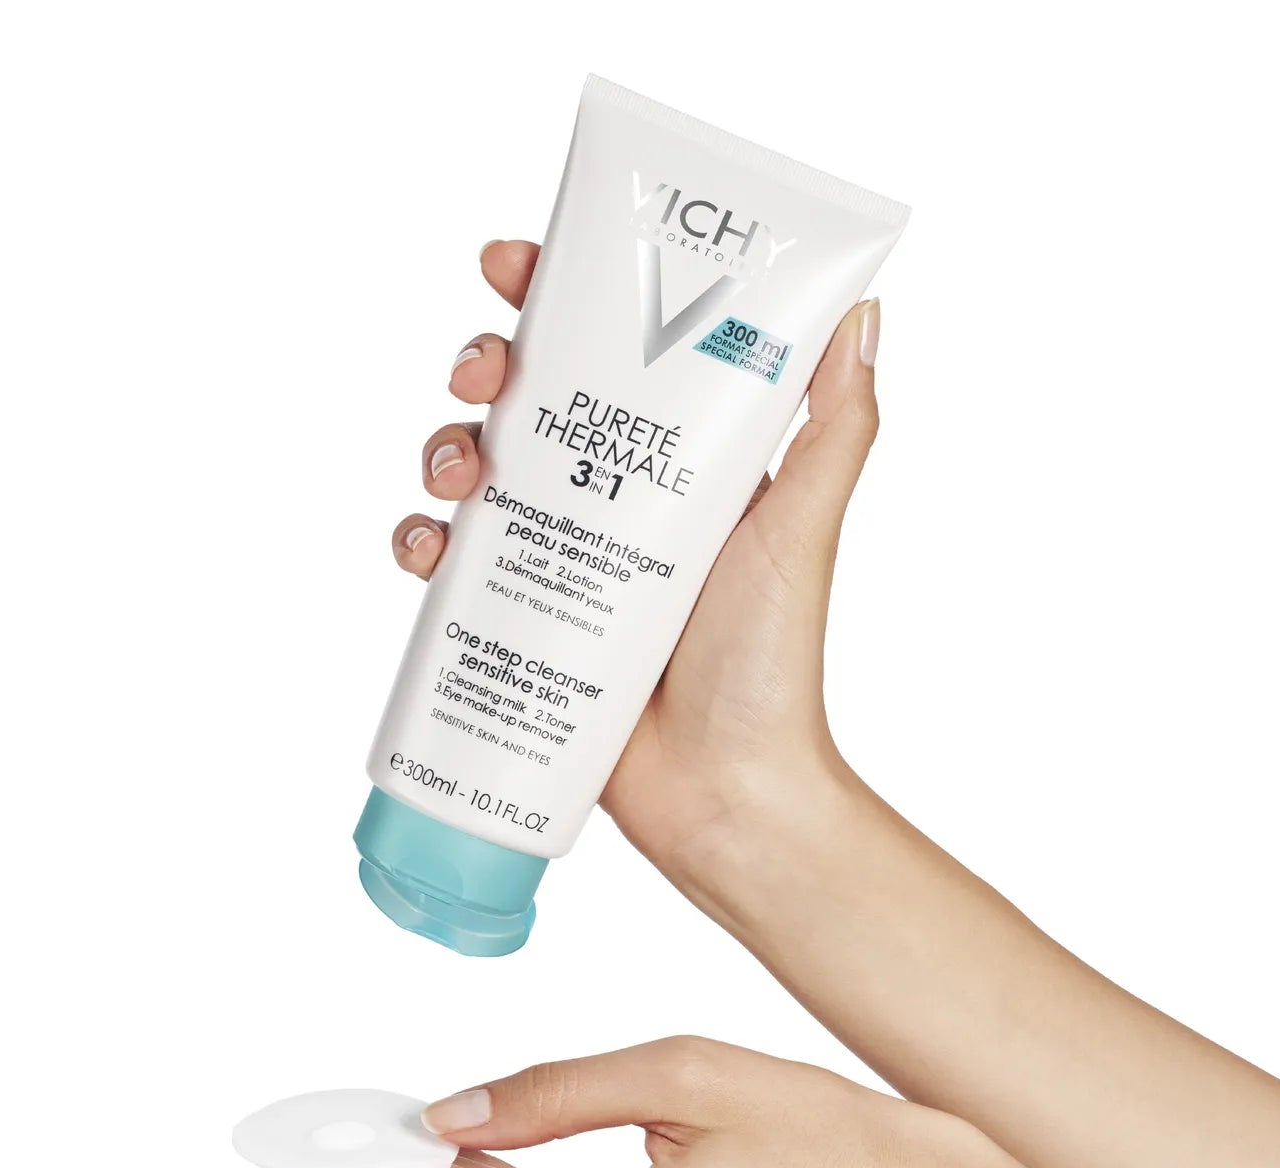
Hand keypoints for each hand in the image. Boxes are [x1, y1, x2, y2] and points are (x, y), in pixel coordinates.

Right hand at [393, 239, 880, 887]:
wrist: (723, 791)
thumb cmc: (770, 665)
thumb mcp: (802, 528)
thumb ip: (834, 427)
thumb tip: (861, 313)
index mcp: (673, 462)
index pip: (611, 352)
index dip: (554, 296)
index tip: (514, 264)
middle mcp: (610, 500)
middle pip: (524, 399)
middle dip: (482, 363)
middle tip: (482, 372)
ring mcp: (558, 561)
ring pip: (472, 472)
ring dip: (441, 446)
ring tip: (458, 472)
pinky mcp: (516, 624)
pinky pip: (448, 568)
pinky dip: (418, 544)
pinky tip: (426, 550)